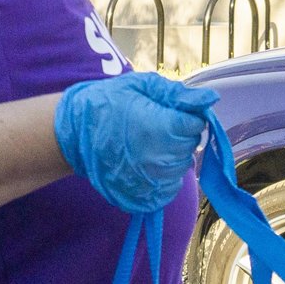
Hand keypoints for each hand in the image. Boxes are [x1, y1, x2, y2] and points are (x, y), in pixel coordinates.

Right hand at [54, 73, 218, 213]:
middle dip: (180, 135)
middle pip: (190, 146)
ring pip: (181, 166)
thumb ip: (178, 95)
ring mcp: (152, 181)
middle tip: (155, 126)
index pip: (195, 125)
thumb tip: (209, 100)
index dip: (186, 117)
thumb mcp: (141, 87)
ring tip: (147, 143)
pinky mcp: (146, 196)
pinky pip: (171, 186)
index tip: (170, 113)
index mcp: (160, 128)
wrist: (74, 134)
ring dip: (172, 154)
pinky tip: (146, 161)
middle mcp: (159, 158)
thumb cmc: (108, 104)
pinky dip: (164, 175)